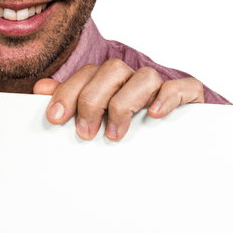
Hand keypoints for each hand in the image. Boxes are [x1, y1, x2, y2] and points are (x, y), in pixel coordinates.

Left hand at [34, 59, 204, 141]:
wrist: (177, 163)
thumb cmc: (128, 141)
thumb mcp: (95, 125)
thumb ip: (71, 105)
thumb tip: (41, 88)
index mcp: (112, 83)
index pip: (87, 74)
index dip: (68, 92)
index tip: (55, 118)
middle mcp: (136, 81)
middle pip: (112, 70)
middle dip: (93, 99)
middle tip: (85, 132)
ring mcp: (164, 88)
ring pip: (146, 76)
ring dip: (125, 103)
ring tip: (115, 134)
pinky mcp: (191, 98)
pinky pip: (184, 86)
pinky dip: (168, 97)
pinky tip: (154, 114)